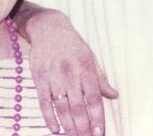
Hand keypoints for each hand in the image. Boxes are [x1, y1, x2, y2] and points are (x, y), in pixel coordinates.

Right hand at [27, 10, 117, 134]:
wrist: (48, 27)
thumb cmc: (72, 44)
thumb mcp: (90, 57)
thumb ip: (100, 78)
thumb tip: (114, 95)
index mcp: (86, 68)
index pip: (93, 98)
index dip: (96, 118)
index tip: (99, 133)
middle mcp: (70, 72)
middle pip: (77, 106)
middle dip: (83, 127)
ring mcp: (53, 75)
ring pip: (61, 106)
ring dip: (68, 125)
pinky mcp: (39, 76)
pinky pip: (44, 101)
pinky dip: (49, 116)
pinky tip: (54, 128)